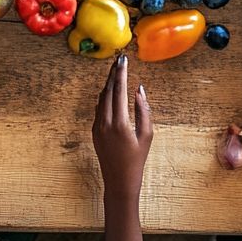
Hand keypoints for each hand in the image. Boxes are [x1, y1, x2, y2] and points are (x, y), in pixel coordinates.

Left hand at [92, 55, 152, 200]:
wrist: (119, 181)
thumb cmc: (137, 160)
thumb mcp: (147, 135)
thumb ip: (144, 110)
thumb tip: (139, 89)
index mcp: (120, 122)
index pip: (119, 90)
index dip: (121, 73)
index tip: (124, 59)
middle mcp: (105, 122)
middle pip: (108, 90)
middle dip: (113, 74)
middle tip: (119, 60)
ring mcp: (97, 127)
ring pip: (101, 99)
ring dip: (108, 84)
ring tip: (115, 71)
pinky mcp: (94, 131)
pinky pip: (99, 108)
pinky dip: (105, 97)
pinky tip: (110, 91)